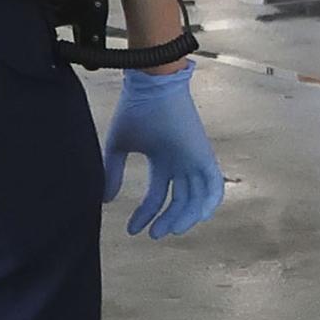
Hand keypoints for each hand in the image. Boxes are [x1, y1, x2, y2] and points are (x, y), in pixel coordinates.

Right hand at [101, 65, 223, 238]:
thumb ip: (113, 172)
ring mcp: (194, 159)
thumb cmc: (135, 109)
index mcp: (162, 161)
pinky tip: (198, 216)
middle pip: (179, 200)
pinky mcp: (203, 153)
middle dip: (168, 220)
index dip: (145, 215)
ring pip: (196, 197)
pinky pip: (214, 183)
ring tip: (171, 230)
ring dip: (186, 216)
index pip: (157, 196)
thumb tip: (105, 200)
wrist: (152, 84)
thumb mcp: (118, 146)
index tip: (132, 230)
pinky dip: (209, 201)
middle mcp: (181, 163)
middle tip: (154, 234)